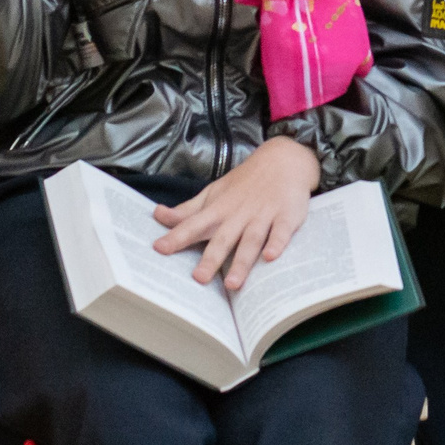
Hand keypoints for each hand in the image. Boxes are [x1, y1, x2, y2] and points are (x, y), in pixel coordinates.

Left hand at [152, 135, 319, 288]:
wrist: (282, 159)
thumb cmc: (244, 183)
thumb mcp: (213, 193)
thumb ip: (188, 210)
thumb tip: (158, 215)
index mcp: (219, 209)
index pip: (194, 224)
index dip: (176, 236)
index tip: (159, 248)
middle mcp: (239, 214)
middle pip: (223, 239)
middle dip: (210, 258)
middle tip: (198, 279)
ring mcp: (263, 215)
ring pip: (251, 241)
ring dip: (242, 262)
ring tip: (232, 284)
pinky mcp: (286, 216)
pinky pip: (281, 232)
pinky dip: (277, 243)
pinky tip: (270, 257)